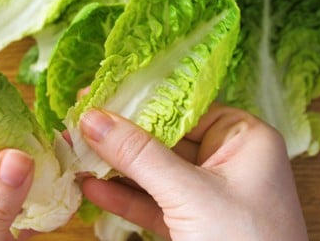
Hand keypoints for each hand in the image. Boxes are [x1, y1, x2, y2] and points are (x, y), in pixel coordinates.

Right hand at [79, 103, 308, 240]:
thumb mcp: (190, 194)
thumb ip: (140, 155)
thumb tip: (94, 119)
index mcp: (245, 138)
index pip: (184, 107)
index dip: (138, 101)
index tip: (96, 94)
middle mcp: (229, 160)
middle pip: (165, 138)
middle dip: (119, 137)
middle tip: (76, 125)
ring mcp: (211, 195)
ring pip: (156, 173)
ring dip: (116, 168)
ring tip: (75, 154)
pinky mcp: (195, 224)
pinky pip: (155, 203)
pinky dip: (125, 198)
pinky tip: (92, 188)